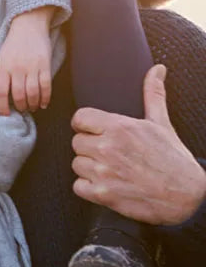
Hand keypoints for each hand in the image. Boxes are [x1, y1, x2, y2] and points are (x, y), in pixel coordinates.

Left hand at [0, 7, 53, 115]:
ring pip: (33, 93)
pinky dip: (45, 98)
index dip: (2, 106)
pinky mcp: (45, 65)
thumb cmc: (13, 43)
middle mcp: (17, 68)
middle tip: (22, 110)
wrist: (28, 25)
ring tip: (32, 107)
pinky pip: (46, 86)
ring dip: (33, 104)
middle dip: (20, 106)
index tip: (5, 114)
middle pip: (18, 95)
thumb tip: (2, 94)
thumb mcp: (2, 56)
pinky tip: (43, 104)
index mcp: (4, 66)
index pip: (0, 91)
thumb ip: (2, 73)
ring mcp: (32, 67)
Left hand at [71, 64, 205, 224]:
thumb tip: (158, 69)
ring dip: (89, 169)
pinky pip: (78, 187)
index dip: (86, 126)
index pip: (79, 118)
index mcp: (118, 127)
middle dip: (90, 148)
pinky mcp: (104, 195)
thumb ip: (153, 94)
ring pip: (77, 164)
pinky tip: (106, 185)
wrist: (189, 198)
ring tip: (111, 170)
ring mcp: (104, 172)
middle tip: (109, 154)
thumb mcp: (161, 123)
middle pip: (76, 142)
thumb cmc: (173, 159)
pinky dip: (89, 188)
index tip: (97, 133)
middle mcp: (107, 148)